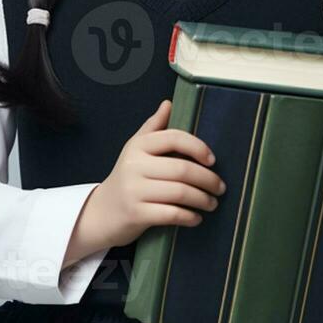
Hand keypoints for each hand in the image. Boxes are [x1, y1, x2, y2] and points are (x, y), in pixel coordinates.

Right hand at [69, 99, 227, 256]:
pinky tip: (196, 218)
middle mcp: (134, 165)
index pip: (174, 138)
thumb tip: (169, 103)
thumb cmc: (126, 178)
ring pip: (180, 192)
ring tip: (212, 203)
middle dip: (208, 180)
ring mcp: (134, 190)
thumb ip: (154, 127)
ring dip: (203, 199)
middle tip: (220, 188)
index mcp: (138, 146)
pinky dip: (189, 217)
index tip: (213, 160)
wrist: (101, 212)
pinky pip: (171, 214)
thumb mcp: (135, 149)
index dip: (198, 147)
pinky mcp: (136, 214)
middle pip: (182, 169)